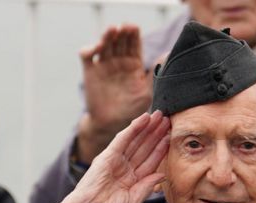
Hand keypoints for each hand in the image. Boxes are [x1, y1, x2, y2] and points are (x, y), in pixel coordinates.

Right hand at [43, 111, 169, 202]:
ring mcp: (115, 162)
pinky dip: (134, 128)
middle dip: (157, 134)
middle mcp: (124, 169)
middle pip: (145, 148)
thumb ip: (146, 187)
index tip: (172, 138)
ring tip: (160, 115)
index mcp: (131, 181)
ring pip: (136, 141)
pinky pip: (123, 140)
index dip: (161, 149)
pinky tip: (144, 118)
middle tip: (169, 119)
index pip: (150, 161)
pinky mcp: (107, 157)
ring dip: (148, 128)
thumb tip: (161, 175)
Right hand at [76, 24, 153, 162]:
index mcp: (134, 65)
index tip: (134, 29)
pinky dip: (90, 49)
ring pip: (104, 44)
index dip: (133, 35)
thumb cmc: (132, 109)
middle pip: (119, 41)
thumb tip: (168, 59)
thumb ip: (155, 76)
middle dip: (122, 33)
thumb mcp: (147, 92)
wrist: (111, 123)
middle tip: (125, 27)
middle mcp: (118, 62)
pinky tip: (98, 48)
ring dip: (108, 36)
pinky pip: (87, 56)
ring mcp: (104, 65)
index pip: (134, 44)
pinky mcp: (90, 71)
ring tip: (113, 30)